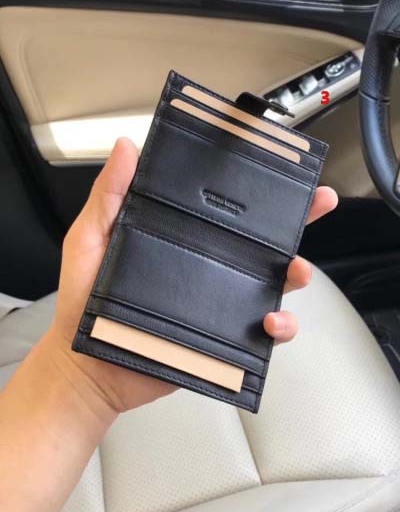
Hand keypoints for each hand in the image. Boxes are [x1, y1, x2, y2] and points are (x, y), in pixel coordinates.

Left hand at [48, 138, 336, 414]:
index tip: (277, 166)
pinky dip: (278, 328)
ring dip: (295, 274)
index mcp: (181, 237)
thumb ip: (108, 195)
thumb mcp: (91, 238)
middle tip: (318, 202)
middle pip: (259, 240)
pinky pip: (261, 334)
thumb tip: (127, 148)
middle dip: (295, 220)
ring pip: (271, 283)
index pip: (223, 207)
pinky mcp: (222, 336)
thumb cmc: (84, 301)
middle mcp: (205, 265)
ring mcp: (216, 300)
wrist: (88, 362)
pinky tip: (269, 322)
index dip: (253, 187)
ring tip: (296, 270)